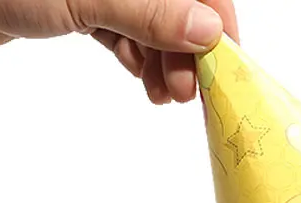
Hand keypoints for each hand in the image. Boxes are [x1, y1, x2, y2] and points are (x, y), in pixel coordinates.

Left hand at [0, 0, 237, 103]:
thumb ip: (150, 13)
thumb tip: (208, 32)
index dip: (215, 20)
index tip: (221, 64)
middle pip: (176, 5)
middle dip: (187, 50)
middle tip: (185, 93)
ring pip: (151, 22)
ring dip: (163, 61)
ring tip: (162, 96)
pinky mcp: (78, 4)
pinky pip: (124, 30)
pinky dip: (137, 58)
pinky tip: (144, 83)